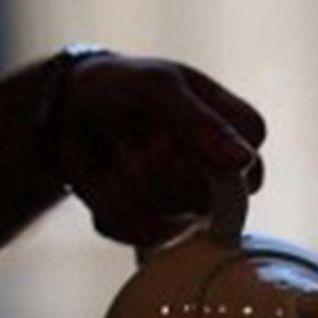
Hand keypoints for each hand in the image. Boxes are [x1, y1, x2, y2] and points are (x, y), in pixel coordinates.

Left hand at [51, 54, 265, 245]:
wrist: (68, 105)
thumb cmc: (122, 84)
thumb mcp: (159, 86)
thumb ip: (203, 121)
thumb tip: (243, 161)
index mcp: (236, 135)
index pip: (249, 173)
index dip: (208, 162)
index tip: (172, 129)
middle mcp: (217, 175)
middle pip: (208, 202)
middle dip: (163, 170)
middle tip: (145, 138)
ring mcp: (185, 202)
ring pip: (171, 221)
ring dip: (131, 183)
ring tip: (121, 151)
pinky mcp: (151, 223)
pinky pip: (138, 233)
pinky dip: (112, 203)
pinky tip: (107, 175)